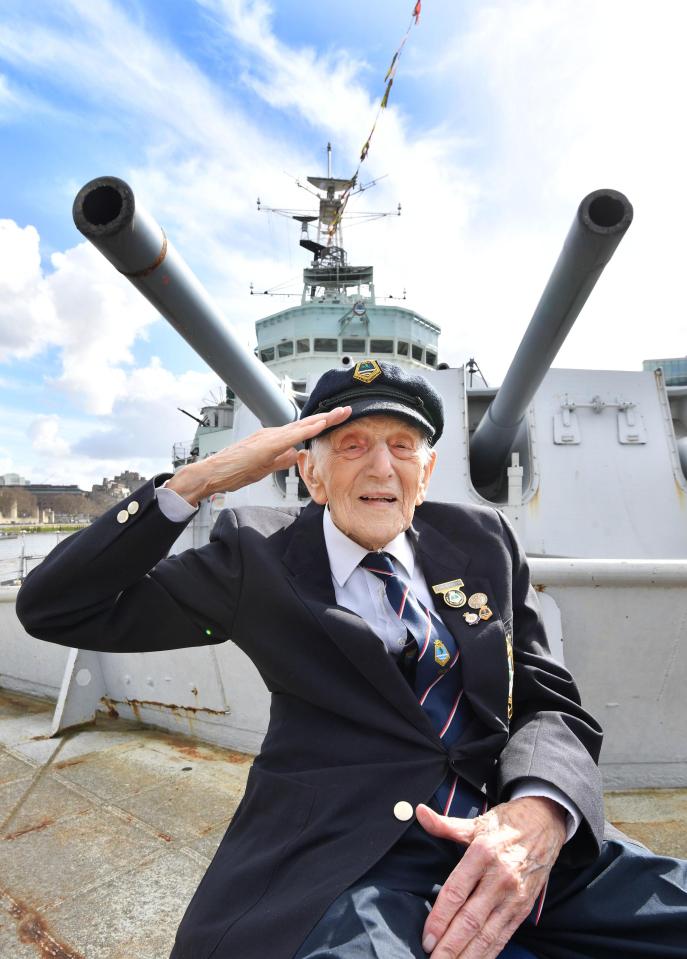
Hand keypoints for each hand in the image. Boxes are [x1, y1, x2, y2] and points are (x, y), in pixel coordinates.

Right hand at [167, 406, 350, 504]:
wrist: (212, 473)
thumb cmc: (233, 471)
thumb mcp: (264, 467)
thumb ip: (281, 460)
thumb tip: (296, 455)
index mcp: (272, 440)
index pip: (301, 430)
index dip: (320, 425)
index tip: (337, 420)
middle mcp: (272, 434)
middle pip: (305, 423)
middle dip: (328, 417)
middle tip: (347, 409)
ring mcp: (268, 437)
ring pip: (301, 425)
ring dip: (323, 419)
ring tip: (341, 413)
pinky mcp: (266, 444)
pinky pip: (291, 436)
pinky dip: (308, 430)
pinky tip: (321, 425)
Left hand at [416, 796, 566, 957]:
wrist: (546, 822)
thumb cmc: (507, 823)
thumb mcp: (476, 822)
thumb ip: (445, 824)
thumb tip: (419, 813)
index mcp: (482, 853)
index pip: (455, 892)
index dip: (439, 918)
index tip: (426, 938)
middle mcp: (499, 878)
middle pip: (470, 920)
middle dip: (450, 946)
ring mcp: (514, 896)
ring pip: (487, 934)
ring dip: (468, 955)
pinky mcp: (524, 908)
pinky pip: (503, 936)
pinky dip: (488, 954)